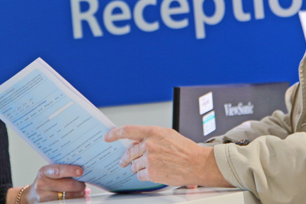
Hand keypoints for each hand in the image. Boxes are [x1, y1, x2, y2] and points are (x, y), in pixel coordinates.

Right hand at [23, 164, 87, 202]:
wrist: (32, 196)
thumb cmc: (46, 182)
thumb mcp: (50, 174)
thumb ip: (63, 172)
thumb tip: (82, 172)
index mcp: (44, 172)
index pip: (58, 171)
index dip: (70, 170)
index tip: (81, 171)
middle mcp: (42, 184)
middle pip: (66, 185)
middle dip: (79, 185)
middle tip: (83, 184)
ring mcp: (43, 197)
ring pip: (67, 197)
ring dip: (79, 194)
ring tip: (83, 192)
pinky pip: (65, 203)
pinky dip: (75, 200)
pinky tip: (79, 198)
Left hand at [104, 125, 231, 187]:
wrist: (197, 163)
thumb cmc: (186, 149)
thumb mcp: (168, 135)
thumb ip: (151, 137)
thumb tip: (137, 141)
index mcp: (153, 132)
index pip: (128, 130)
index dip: (115, 133)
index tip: (108, 136)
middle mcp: (149, 145)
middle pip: (128, 152)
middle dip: (125, 158)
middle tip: (124, 161)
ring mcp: (149, 159)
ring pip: (133, 165)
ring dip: (137, 168)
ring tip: (147, 167)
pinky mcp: (151, 172)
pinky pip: (140, 175)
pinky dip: (143, 175)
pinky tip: (153, 173)